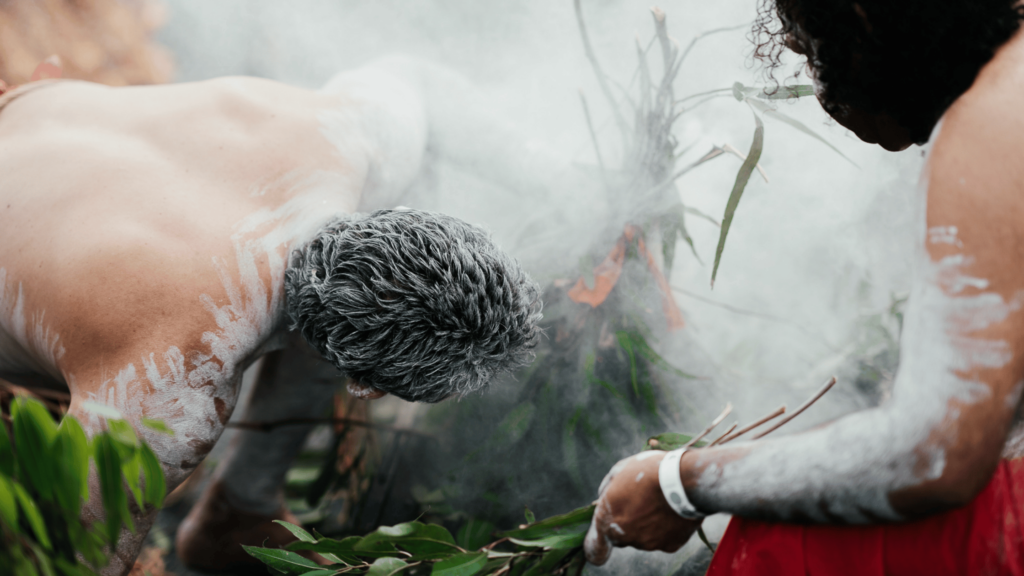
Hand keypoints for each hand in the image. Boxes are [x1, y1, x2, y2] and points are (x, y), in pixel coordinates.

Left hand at [583, 451, 701, 565]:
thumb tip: (603, 496)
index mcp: (607, 519)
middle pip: (621, 536)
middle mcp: (624, 536)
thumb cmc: (649, 471)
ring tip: (660, 503)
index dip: (600, 536)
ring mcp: (647, 543)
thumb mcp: (620, 469)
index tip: (607, 530)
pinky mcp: (668, 546)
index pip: (596, 539)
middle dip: (627, 523)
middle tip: (641, 504)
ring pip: (643, 537)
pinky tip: (672, 511)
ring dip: (647, 525)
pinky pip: (663, 539)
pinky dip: (666, 529)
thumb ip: (607, 487)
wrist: (684, 482)